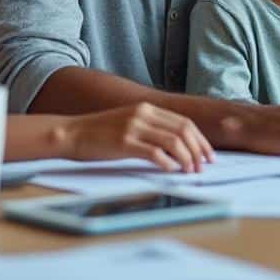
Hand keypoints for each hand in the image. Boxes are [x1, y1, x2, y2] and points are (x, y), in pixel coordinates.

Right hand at [59, 102, 213, 172]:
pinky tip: (171, 170)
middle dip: (198, 150)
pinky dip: (167, 162)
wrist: (71, 133)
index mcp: (147, 109)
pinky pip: (154, 152)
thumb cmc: (100, 134)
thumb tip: (177, 147)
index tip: (208, 155)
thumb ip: (151, 129)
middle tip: (203, 167)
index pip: (184, 122)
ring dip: (186, 158)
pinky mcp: (124, 142)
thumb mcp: (129, 123)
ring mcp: (134, 127)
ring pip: (173, 141)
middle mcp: (143, 114)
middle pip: (183, 131)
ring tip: (190, 171)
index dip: (200, 140)